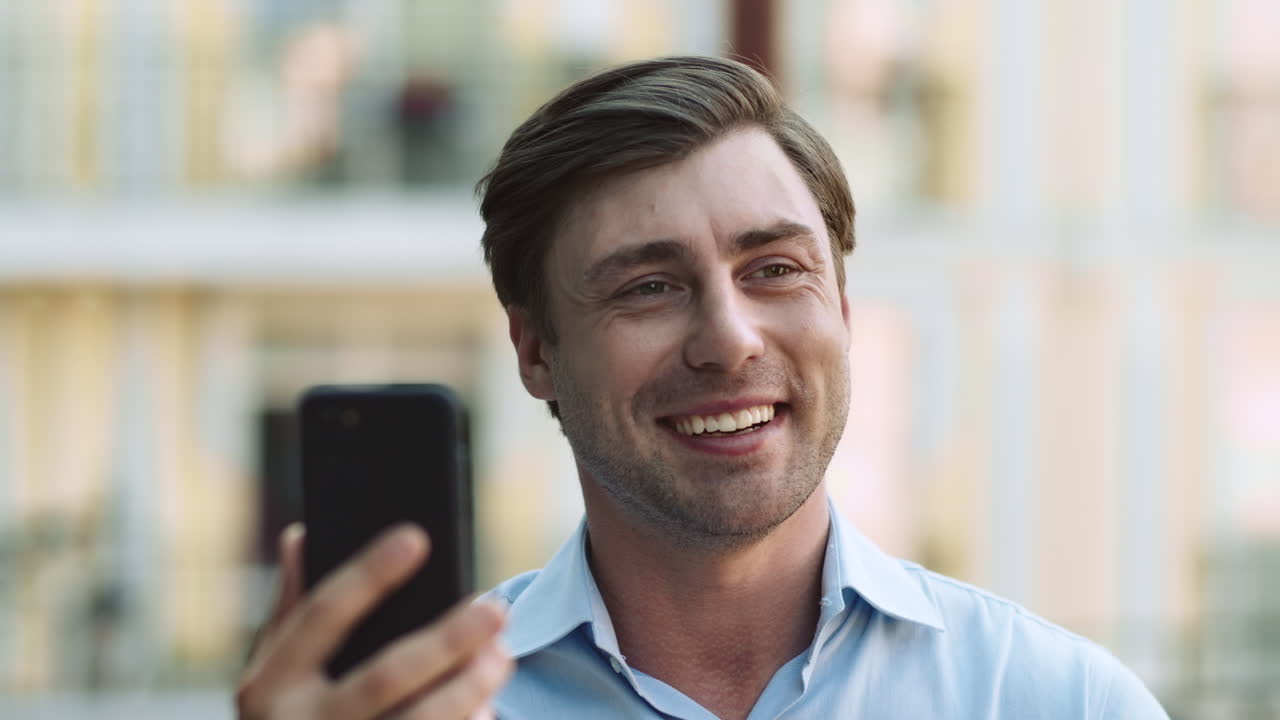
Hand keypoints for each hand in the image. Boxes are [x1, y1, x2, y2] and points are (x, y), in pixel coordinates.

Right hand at [237, 524, 512, 718]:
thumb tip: (301, 536)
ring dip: (464, 690)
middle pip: (383, 678)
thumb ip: (294, 609)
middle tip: (496, 608)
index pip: (322, 616)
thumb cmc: (292, 717)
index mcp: (270, 685)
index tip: (416, 538)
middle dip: (444, 642)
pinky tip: (487, 708)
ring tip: (503, 655)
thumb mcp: (277, 671)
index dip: (368, 575)